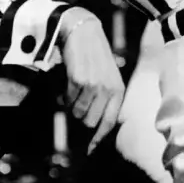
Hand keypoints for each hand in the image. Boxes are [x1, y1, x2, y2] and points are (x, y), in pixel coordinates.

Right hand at [57, 9, 125, 150]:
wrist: (83, 32)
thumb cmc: (96, 57)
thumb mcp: (109, 76)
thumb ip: (106, 98)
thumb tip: (94, 125)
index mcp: (119, 90)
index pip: (109, 122)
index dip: (98, 138)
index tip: (90, 150)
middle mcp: (108, 90)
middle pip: (89, 122)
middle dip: (80, 118)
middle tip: (76, 105)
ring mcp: (94, 85)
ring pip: (77, 112)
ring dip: (71, 105)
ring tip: (73, 90)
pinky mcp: (79, 80)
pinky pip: (68, 99)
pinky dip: (65, 96)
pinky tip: (69, 83)